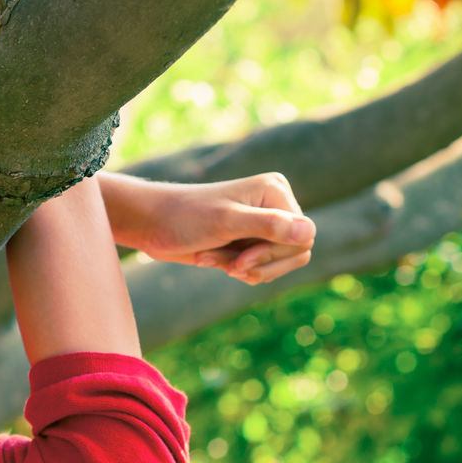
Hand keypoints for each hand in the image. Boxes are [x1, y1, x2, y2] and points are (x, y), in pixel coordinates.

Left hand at [128, 173, 315, 283]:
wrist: (152, 224)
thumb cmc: (186, 218)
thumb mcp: (227, 222)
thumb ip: (268, 226)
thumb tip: (308, 233)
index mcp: (276, 192)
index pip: (303, 236)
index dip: (276, 254)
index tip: (242, 261)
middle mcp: (273, 205)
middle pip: (296, 252)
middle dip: (261, 264)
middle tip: (231, 267)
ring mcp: (260, 225)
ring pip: (276, 263)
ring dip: (245, 269)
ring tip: (217, 262)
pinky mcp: (246, 241)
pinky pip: (258, 267)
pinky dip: (236, 270)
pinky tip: (211, 260)